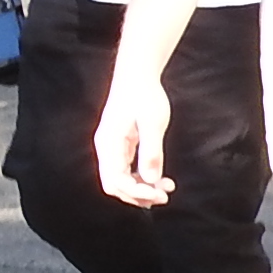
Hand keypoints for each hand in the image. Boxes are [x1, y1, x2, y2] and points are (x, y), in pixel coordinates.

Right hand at [93, 75, 174, 206]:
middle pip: (114, 185)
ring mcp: (112, 148)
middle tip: (163, 197)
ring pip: (120, 180)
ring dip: (141, 189)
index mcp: (109, 144)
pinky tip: (160, 179)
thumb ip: (151, 151)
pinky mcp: (121, 145)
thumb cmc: (144, 96)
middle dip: (137, 195)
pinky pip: (126, 170)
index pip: (115, 179)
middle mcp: (106, 149)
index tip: (158, 194)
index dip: (136, 192)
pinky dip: (142, 179)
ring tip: (166, 190)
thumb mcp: (152, 123)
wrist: (137, 76)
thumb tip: (152, 179)